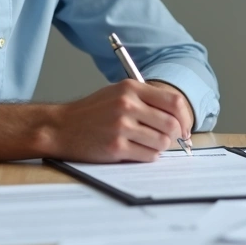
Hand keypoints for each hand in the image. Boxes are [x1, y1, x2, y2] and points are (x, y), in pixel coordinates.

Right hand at [43, 80, 189, 161]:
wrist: (61, 127)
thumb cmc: (91, 112)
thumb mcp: (118, 93)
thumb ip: (146, 99)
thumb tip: (178, 116)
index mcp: (131, 88)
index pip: (173, 101)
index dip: (185, 117)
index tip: (185, 127)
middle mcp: (127, 105)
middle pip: (171, 124)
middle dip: (175, 135)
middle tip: (169, 139)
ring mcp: (121, 127)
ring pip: (162, 142)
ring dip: (160, 146)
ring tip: (146, 144)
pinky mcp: (115, 147)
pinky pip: (148, 156)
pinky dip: (148, 156)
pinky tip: (136, 151)